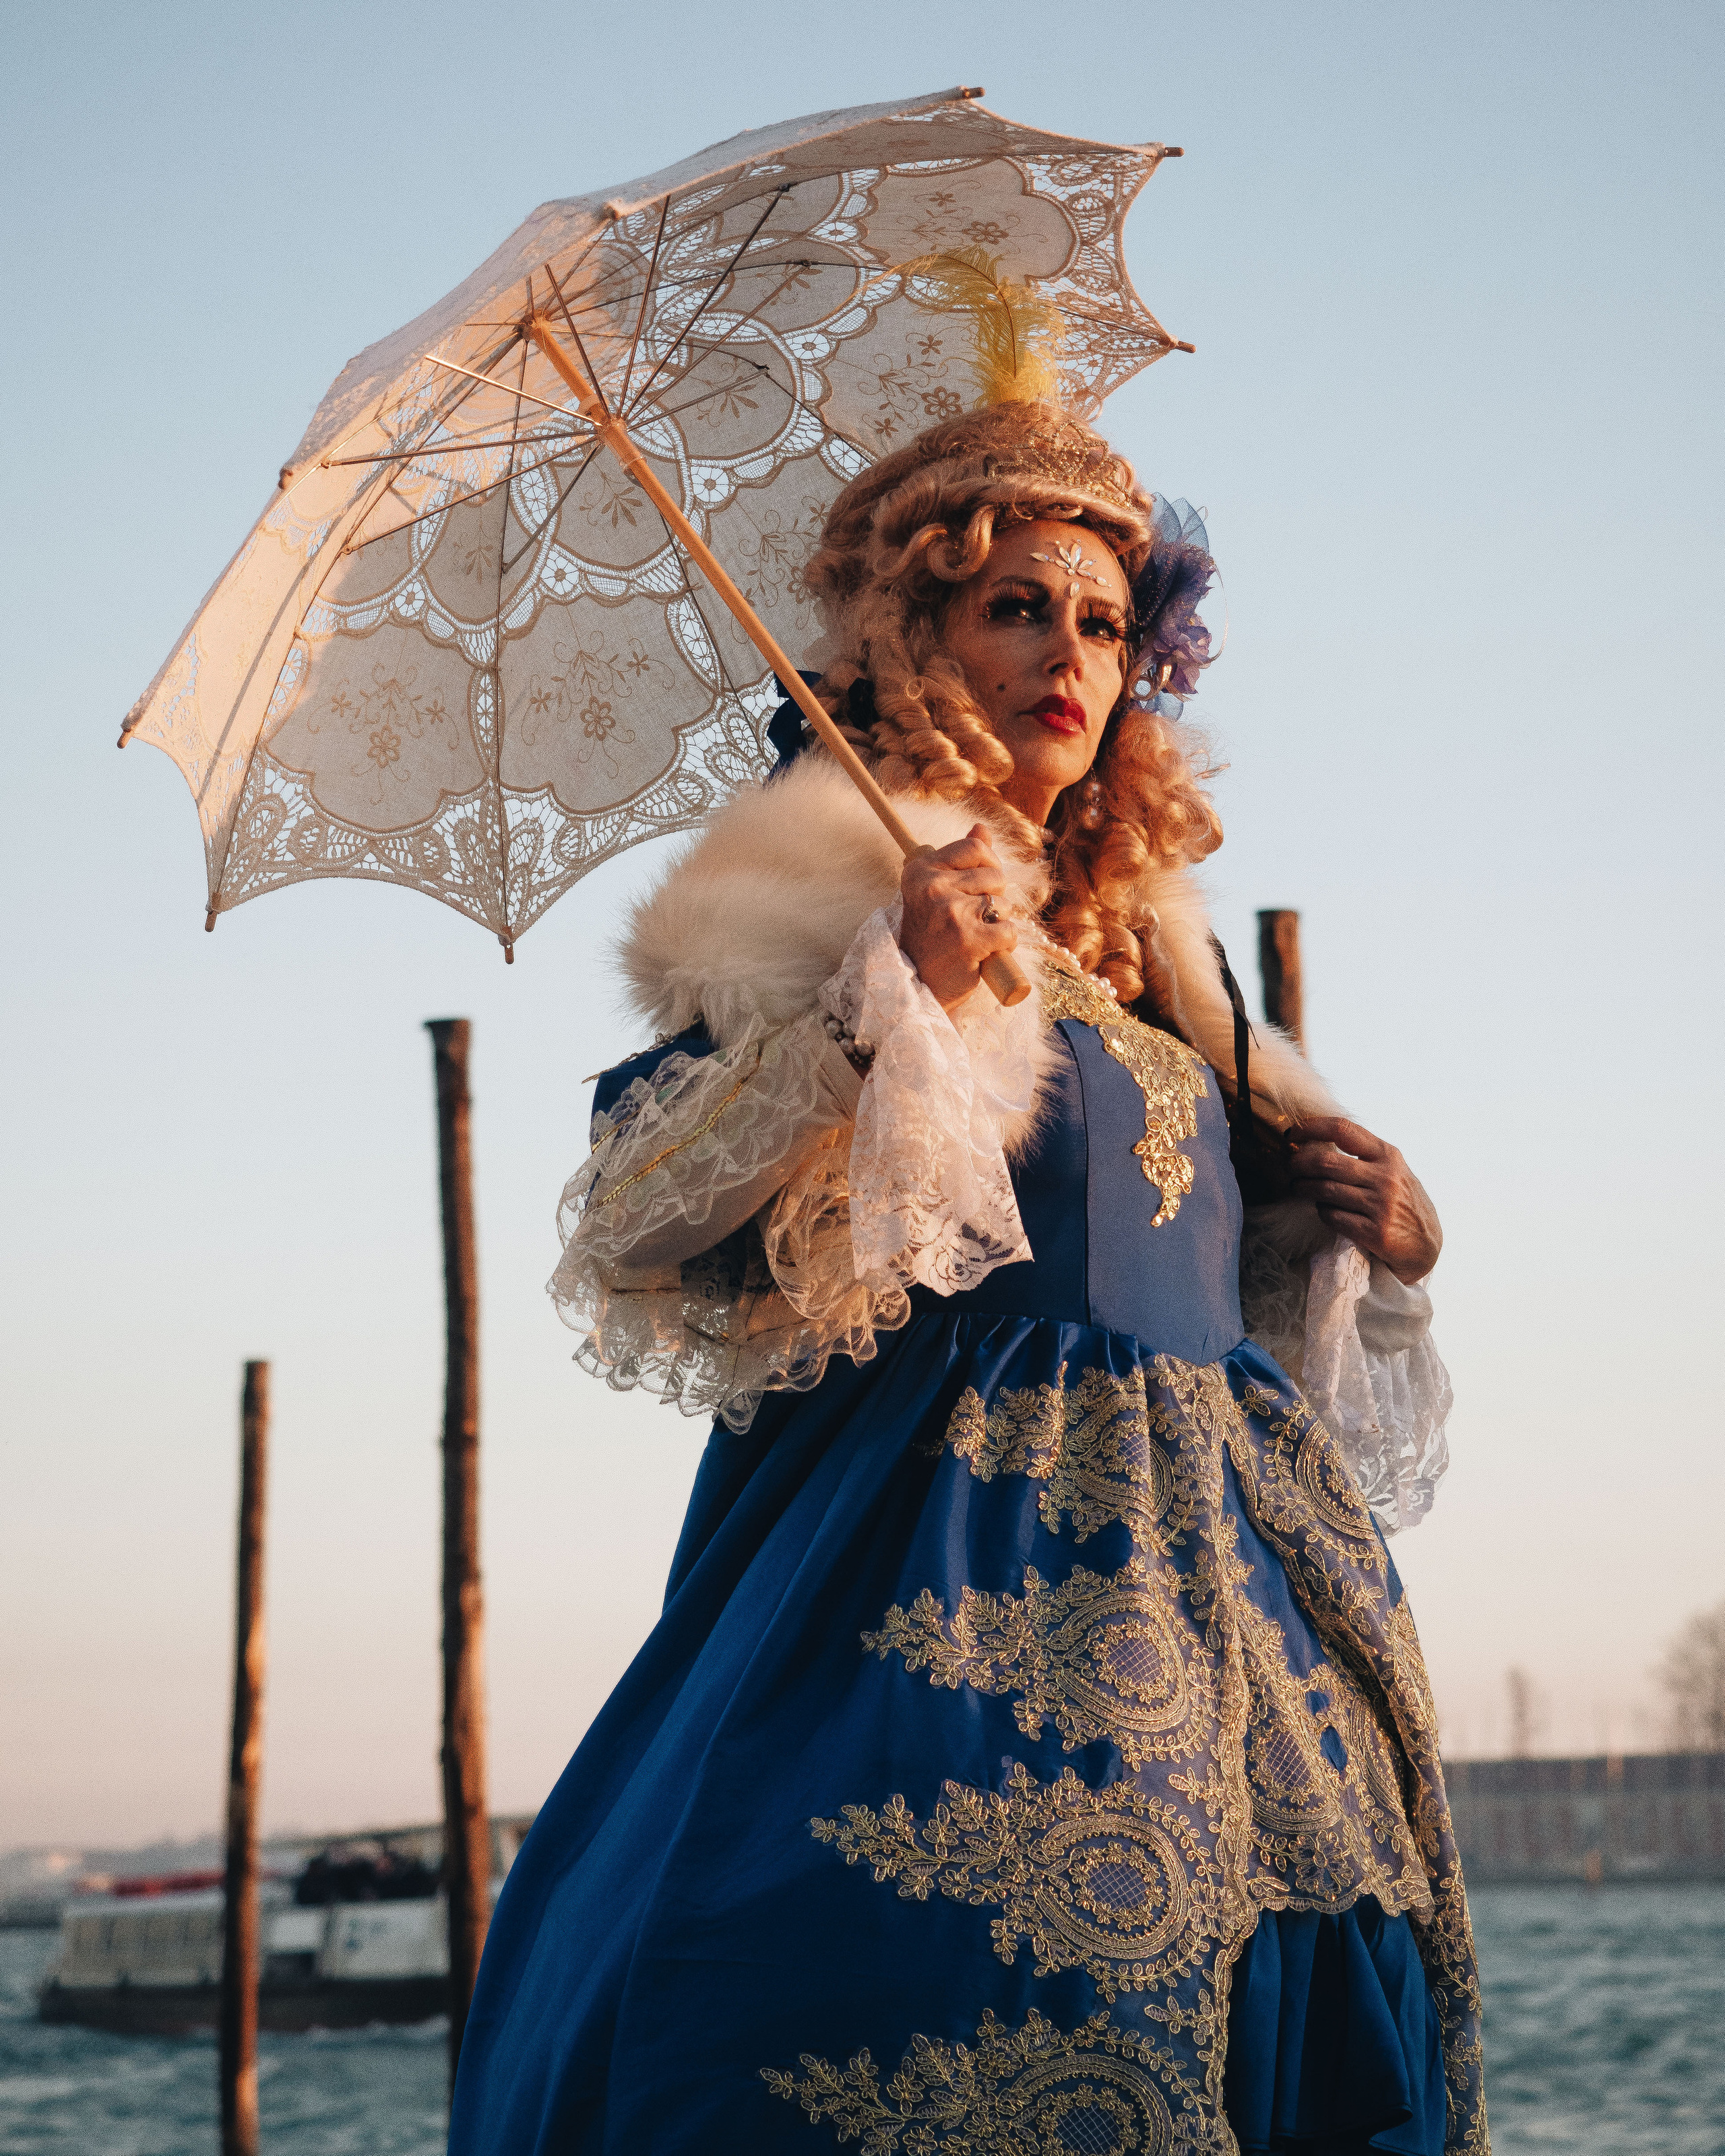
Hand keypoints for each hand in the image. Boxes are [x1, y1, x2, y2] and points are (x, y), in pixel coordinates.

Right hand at [899, 824, 1018, 1008]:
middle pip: (995, 875)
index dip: (990, 864)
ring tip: (978, 937)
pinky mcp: (969, 939)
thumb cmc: (931, 937)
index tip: (984, 884)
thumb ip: (959, 859)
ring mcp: (951, 912)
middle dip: (995, 898)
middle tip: (976, 919)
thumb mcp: (936, 892)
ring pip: (1004, 904)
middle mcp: (933, 887)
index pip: (975, 846)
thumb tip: (982, 827)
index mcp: (921, 870)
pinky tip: (987, 953)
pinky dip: (1006, 945)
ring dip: (1000, 923)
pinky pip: (1010, 930)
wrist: (917, 985)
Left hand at [1287, 1116, 1441, 1283]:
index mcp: (1388, 1155)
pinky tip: (1322, 1209)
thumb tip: (1315, 1142)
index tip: (1291, 1133)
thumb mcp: (1393, 1170)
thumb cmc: (1402, 1202)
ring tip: (1297, 1188)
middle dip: (1298, 1163)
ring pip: (1324, 1190)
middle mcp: (1385, 1177)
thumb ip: (1365, 1156)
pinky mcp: (1374, 1233)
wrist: (1426, 1245)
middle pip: (1326, 1162)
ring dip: (1303, 1188)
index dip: (1311, 1127)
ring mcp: (1380, 1206)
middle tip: (1289, 1167)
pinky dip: (1321, 1211)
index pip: (1343, 1130)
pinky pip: (1332, 1216)